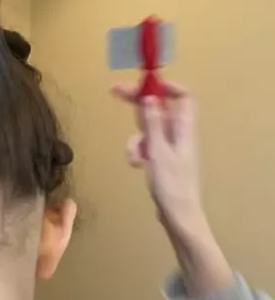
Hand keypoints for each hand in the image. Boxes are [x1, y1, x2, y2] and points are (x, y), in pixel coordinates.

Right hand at [113, 83, 205, 238]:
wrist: (179, 216)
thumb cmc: (172, 185)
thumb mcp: (159, 152)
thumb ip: (154, 124)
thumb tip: (149, 97)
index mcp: (184, 129)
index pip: (183, 96)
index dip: (166, 86)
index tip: (144, 83)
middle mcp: (179, 134)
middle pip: (159, 108)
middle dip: (138, 102)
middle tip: (115, 92)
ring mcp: (171, 147)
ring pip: (148, 129)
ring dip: (136, 139)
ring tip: (135, 158)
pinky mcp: (163, 160)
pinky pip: (147, 146)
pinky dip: (138, 152)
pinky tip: (137, 166)